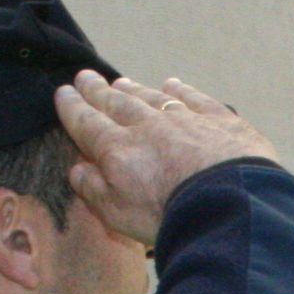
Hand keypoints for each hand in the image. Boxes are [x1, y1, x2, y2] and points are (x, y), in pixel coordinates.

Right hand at [55, 72, 277, 244]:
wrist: (229, 204)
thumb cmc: (170, 216)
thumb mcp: (117, 213)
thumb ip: (94, 189)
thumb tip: (78, 170)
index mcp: (118, 149)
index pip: (88, 123)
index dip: (73, 108)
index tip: (64, 93)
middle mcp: (148, 126)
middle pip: (117, 103)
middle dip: (98, 91)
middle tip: (86, 77)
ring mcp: (184, 119)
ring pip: (152, 98)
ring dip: (134, 90)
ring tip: (121, 82)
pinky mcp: (219, 120)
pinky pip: (195, 98)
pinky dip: (181, 90)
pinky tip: (173, 84)